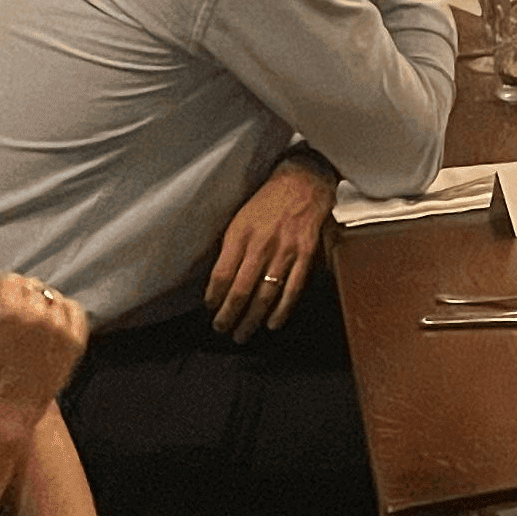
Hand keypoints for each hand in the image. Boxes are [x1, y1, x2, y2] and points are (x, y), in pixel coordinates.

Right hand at [0, 274, 86, 424]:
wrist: (8, 409)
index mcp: (9, 312)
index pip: (12, 279)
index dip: (4, 290)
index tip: (0, 303)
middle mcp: (37, 317)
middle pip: (33, 287)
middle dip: (21, 296)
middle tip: (14, 315)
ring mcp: (59, 329)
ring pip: (54, 297)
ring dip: (43, 303)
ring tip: (32, 321)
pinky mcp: (75, 342)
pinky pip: (75, 311)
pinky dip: (65, 311)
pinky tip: (53, 322)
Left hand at [207, 160, 336, 339]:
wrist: (303, 182)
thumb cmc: (268, 199)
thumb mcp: (240, 217)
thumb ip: (231, 246)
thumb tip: (220, 276)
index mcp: (241, 234)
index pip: (221, 275)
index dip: (214, 297)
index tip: (210, 308)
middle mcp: (261, 246)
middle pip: (240, 291)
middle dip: (229, 315)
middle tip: (222, 329)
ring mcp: (285, 253)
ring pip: (265, 295)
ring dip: (252, 319)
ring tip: (243, 333)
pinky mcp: (305, 256)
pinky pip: (292, 290)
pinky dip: (281, 310)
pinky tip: (272, 323)